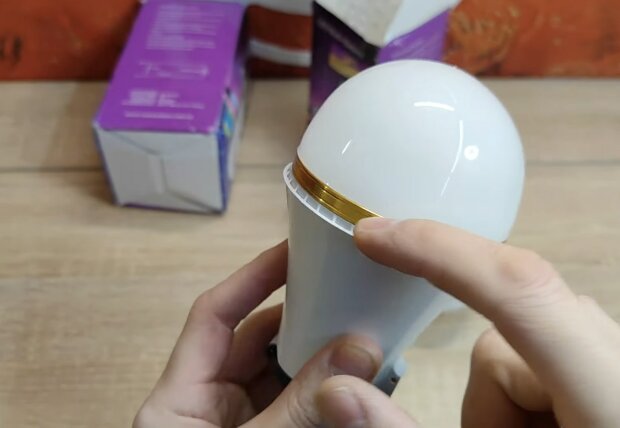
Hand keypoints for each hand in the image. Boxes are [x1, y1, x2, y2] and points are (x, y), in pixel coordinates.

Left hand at [133, 241, 382, 427]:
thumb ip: (301, 406)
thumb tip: (359, 348)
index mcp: (179, 401)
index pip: (214, 317)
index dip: (252, 278)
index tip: (292, 252)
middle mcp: (209, 407)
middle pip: (257, 342)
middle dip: (302, 319)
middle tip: (344, 294)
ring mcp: (241, 425)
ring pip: (285, 374)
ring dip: (322, 356)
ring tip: (362, 332)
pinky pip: (300, 404)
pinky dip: (328, 391)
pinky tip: (361, 378)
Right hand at [315, 218, 619, 427]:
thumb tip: (335, 390)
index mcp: (611, 394)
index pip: (520, 289)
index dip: (439, 250)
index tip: (371, 235)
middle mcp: (618, 359)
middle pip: (510, 336)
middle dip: (483, 401)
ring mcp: (610, 355)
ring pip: (518, 350)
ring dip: (503, 405)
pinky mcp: (601, 361)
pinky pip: (539, 358)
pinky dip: (523, 399)